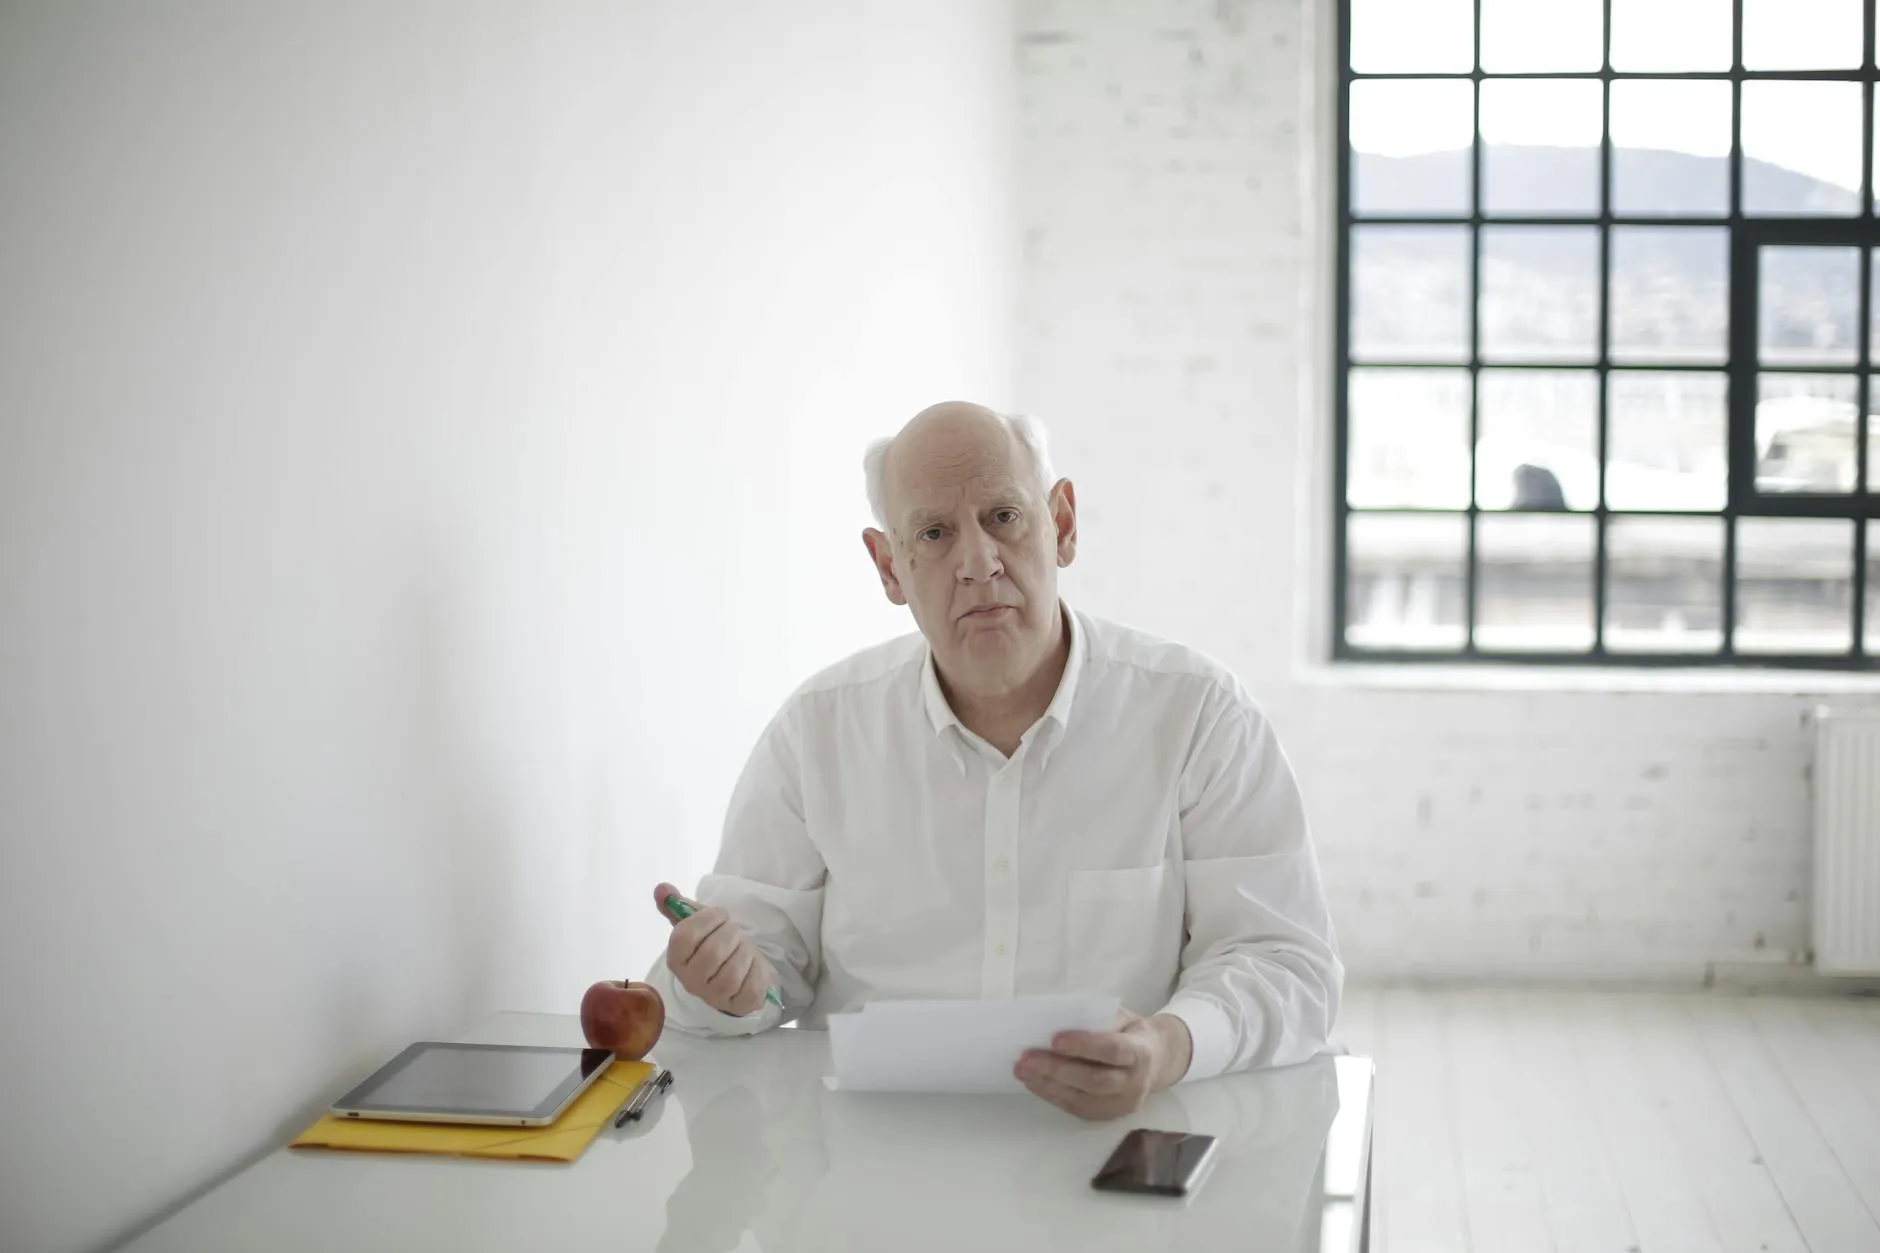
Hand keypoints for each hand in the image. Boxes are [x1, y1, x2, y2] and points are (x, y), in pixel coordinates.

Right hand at [654, 882, 774, 1016]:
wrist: (735, 973)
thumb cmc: (713, 944)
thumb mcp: (697, 923)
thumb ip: (678, 906)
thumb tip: (662, 889)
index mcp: (676, 959)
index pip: (685, 936)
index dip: (707, 919)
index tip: (720, 915)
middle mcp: (691, 982)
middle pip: (712, 952)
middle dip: (729, 933)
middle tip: (733, 931)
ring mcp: (714, 997)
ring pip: (732, 971)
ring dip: (744, 951)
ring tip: (742, 948)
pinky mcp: (739, 1005)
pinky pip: (751, 986)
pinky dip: (757, 969)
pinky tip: (752, 964)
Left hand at [1014, 1009, 1193, 1120]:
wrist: (1156, 1061)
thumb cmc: (1130, 1032)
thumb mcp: (1121, 1017)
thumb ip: (1096, 1019)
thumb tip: (1055, 1021)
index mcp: (1141, 1052)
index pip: (1113, 1051)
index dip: (1084, 1045)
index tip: (1054, 1039)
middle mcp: (1135, 1084)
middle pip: (1094, 1081)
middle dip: (1057, 1069)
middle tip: (1026, 1058)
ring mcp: (1121, 1105)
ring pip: (1082, 1099)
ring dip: (1047, 1085)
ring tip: (1022, 1070)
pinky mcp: (1107, 1116)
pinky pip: (1076, 1108)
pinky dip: (1051, 1094)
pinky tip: (1033, 1082)